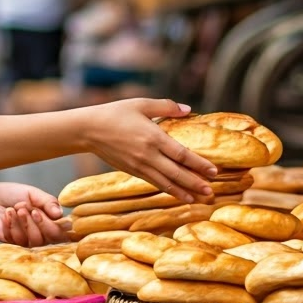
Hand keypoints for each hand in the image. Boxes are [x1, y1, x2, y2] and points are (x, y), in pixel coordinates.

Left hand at [0, 182, 69, 245]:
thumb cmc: (10, 194)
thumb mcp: (32, 193)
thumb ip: (47, 201)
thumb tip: (60, 214)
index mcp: (48, 219)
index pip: (62, 230)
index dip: (54, 223)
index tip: (39, 209)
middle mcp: (40, 232)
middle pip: (51, 238)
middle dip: (40, 222)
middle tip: (26, 207)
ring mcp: (26, 240)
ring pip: (35, 241)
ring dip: (25, 223)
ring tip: (15, 208)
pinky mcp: (11, 245)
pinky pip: (18, 241)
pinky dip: (12, 225)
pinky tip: (6, 214)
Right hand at [77, 98, 217, 201]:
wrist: (89, 130)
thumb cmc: (115, 113)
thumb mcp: (141, 104)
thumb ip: (166, 107)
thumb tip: (188, 109)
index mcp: (153, 137)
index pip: (182, 154)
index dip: (199, 164)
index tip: (214, 171)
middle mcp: (148, 154)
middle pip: (177, 173)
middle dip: (196, 183)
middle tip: (211, 191)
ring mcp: (140, 165)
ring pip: (166, 182)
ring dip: (184, 191)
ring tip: (199, 198)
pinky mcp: (133, 171)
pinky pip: (155, 183)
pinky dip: (169, 190)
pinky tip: (179, 194)